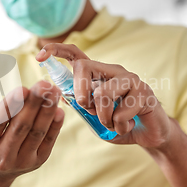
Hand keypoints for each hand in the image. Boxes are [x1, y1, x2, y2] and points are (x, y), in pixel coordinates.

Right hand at [0, 81, 64, 185]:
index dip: (11, 106)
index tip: (23, 89)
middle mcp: (2, 158)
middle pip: (21, 127)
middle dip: (34, 104)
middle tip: (43, 85)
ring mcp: (22, 162)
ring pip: (37, 133)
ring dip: (48, 110)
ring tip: (54, 91)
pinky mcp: (38, 162)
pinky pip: (48, 141)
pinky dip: (55, 125)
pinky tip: (59, 109)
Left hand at [36, 43, 173, 148]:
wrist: (147, 135)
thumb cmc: (117, 123)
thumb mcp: (92, 115)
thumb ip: (79, 104)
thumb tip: (61, 96)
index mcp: (97, 74)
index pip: (75, 53)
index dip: (56, 51)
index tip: (39, 56)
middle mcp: (112, 71)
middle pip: (84, 68)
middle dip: (80, 94)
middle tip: (90, 110)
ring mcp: (130, 78)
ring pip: (102, 93)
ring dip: (103, 117)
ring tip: (112, 123)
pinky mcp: (144, 91)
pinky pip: (120, 112)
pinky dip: (119, 127)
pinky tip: (128, 125)